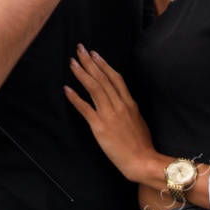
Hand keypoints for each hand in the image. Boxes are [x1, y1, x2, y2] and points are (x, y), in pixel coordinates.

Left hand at [64, 44, 159, 183]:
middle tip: (79, 49)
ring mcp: (110, 115)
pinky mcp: (100, 126)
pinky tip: (66, 89)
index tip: (94, 54)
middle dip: (90, 62)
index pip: (115, 78)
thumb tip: (122, 102)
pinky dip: (75, 98)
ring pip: (94, 88)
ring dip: (82, 74)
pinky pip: (86, 108)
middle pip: (103, 78)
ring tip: (72, 62)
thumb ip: (129, 109)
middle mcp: (120, 105)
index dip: (103, 65)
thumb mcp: (138, 121)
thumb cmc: (141, 144)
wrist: (142, 161)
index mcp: (129, 103)